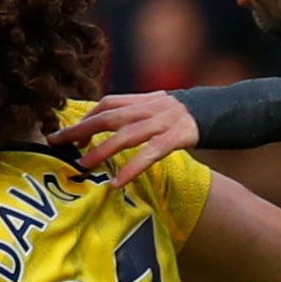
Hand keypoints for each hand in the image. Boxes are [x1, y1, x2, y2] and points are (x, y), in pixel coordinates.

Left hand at [53, 94, 199, 187]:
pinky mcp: (178, 136)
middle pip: (108, 117)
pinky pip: (151, 153)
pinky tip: (118, 182)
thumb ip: (137, 115)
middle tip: (56, 145)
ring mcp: (164, 121)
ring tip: (83, 166)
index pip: (107, 104)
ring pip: (126, 135)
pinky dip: (132, 168)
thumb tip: (109, 127)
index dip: (84, 118)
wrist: (224, 109)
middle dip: (80, 131)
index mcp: (144, 99)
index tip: (65, 133)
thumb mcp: (160, 108)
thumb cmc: (188, 115)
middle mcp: (151, 107)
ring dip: (101, 150)